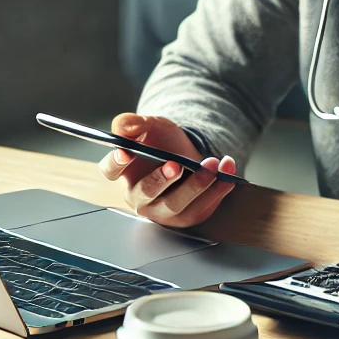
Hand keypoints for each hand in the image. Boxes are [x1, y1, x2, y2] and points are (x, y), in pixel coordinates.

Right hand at [98, 113, 236, 228]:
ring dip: (196, 184)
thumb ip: (133, 123)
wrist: (190, 154)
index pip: (110, 170)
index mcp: (124, 172)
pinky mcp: (186, 216)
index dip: (116, 162)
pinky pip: (201, 208)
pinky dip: (218, 189)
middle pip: (146, 192)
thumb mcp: (151, 126)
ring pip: (176, 204)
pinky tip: (227, 172)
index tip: (126, 152)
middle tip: (177, 164)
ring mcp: (162, 210)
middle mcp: (139, 196)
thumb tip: (124, 126)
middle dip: (161, 179)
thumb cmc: (164, 143)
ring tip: (211, 163)